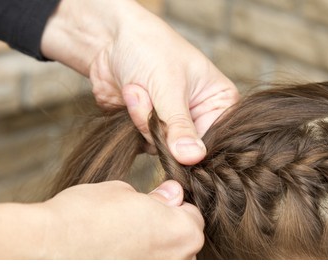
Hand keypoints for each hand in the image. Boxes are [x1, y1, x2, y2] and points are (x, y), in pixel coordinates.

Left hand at [41, 0, 239, 164]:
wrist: (109, 41)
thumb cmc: (149, 50)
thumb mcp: (169, 86)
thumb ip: (179, 125)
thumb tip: (193, 158)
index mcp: (218, 102)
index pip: (216, 140)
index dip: (195, 145)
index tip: (174, 137)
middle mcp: (199, 116)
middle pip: (187, 149)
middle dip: (162, 126)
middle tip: (151, 98)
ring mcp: (174, 124)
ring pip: (162, 147)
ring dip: (143, 121)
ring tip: (138, 89)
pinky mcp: (151, 129)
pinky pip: (144, 143)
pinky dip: (132, 121)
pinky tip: (130, 95)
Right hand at [42, 180, 203, 258]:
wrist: (47, 248)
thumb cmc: (84, 215)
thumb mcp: (123, 192)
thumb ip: (155, 198)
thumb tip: (171, 195)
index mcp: (181, 231)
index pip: (193, 217)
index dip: (174, 208)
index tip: (158, 206)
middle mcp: (178, 262)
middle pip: (184, 243)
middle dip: (166, 231)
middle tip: (138, 224)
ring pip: (168, 261)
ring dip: (155, 252)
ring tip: (124, 244)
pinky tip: (116, 257)